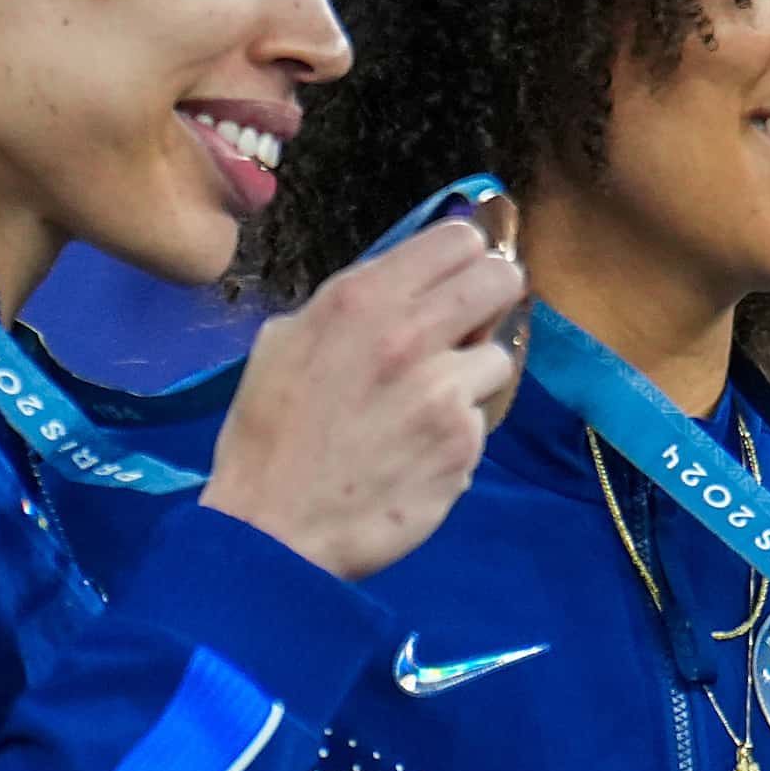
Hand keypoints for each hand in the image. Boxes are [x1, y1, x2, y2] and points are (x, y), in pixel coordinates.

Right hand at [201, 220, 525, 579]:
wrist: (274, 531)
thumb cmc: (268, 436)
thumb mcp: (285, 342)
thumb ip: (350, 307)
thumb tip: (402, 285)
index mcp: (362, 299)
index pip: (459, 239)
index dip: (464, 259)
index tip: (454, 281)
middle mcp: (411, 334)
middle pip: (500, 281)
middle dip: (490, 300)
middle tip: (468, 326)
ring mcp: (445, 393)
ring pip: (498, 358)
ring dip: (471, 378)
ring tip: (425, 408)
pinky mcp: (463, 445)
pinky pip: (480, 422)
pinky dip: (456, 435)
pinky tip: (416, 454)